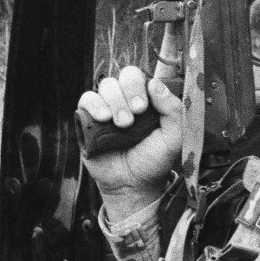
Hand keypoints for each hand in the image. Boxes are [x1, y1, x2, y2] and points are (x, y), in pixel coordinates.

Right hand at [75, 65, 183, 223]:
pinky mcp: (88, 120)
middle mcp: (126, 100)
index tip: (143, 107)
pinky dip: (94, 105)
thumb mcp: (173, 136)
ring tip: (122, 125)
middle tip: (135, 115)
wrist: (132, 185)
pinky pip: (86, 99)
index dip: (140, 85)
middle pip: (123, 76)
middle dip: (129, 91)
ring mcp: (107, 108)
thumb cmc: (153, 160)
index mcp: (146, 99)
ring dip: (115, 102)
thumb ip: (173, 109)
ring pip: (106, 86)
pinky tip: (103, 119)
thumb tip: (155, 83)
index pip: (141, 76)